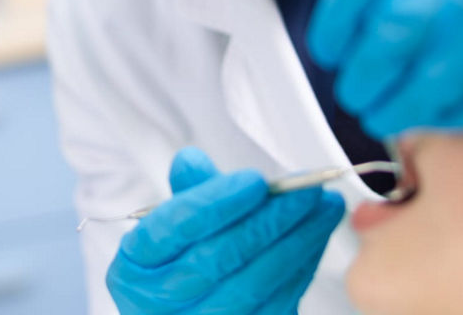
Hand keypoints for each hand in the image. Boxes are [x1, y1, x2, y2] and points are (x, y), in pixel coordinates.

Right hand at [106, 148, 343, 314]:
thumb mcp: (171, 226)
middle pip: (217, 259)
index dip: (216, 202)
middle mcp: (159, 302)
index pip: (173, 228)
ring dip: (297, 242)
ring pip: (253, 285)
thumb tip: (191, 161)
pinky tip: (317, 237)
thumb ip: (188, 193)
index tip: (255, 180)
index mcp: (136, 265)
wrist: (181, 312)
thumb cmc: (177, 260)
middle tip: (307, 189)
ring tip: (326, 207)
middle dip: (268, 220)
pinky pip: (277, 303)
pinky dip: (301, 267)